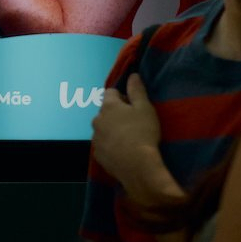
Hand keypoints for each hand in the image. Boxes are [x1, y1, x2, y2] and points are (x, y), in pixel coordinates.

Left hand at [91, 73, 181, 208]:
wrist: (137, 165)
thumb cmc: (143, 132)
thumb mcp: (145, 108)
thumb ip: (137, 90)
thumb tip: (132, 75)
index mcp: (108, 106)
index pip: (111, 92)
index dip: (123, 96)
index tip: (134, 106)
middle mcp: (97, 120)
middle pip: (106, 111)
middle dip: (116, 114)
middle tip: (133, 123)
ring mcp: (95, 138)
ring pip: (103, 128)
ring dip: (112, 130)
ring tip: (128, 139)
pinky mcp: (98, 155)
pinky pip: (104, 145)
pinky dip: (111, 145)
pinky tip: (123, 151)